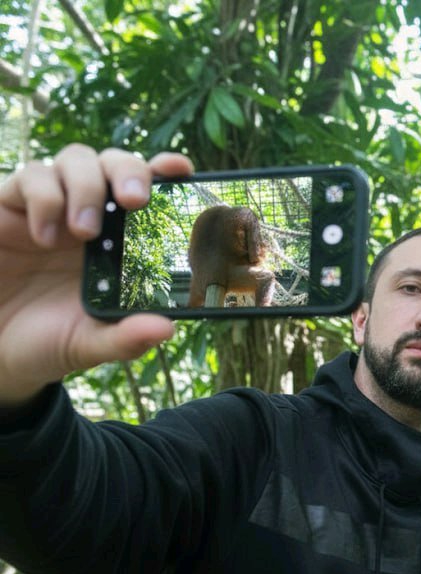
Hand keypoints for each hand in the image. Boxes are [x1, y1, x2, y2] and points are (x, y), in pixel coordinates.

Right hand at [0, 144, 193, 405]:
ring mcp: (51, 206)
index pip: (150, 192)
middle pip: (114, 163)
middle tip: (134, 201)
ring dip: (86, 187)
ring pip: (75, 159)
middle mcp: (90, 214)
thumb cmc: (50, 339)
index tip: (181, 169)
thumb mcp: (90, 343)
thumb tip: (166, 328)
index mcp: (121, 240)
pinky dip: (44, 198)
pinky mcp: (10, 207)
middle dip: (129, 171)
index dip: (166, 171)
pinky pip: (31, 178)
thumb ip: (126, 338)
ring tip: (83, 232)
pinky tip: (45, 236)